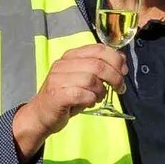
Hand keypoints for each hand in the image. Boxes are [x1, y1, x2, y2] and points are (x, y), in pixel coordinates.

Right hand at [10, 43, 127, 155]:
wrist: (41, 115)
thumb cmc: (65, 96)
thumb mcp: (83, 78)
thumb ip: (100, 67)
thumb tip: (121, 58)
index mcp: (71, 56)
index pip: (98, 49)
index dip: (115, 59)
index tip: (123, 71)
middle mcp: (63, 64)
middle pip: (98, 65)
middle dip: (115, 77)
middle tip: (120, 89)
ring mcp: (58, 79)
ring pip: (91, 80)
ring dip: (101, 91)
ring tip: (99, 97)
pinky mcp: (57, 95)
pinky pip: (82, 94)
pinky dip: (91, 99)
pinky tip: (89, 102)